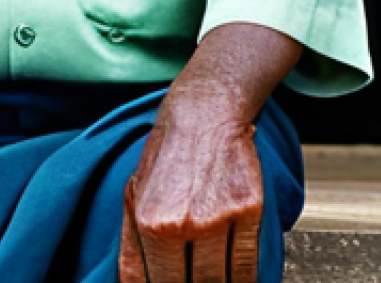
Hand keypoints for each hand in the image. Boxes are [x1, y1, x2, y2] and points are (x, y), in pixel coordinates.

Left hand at [118, 100, 262, 282]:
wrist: (203, 114)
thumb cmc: (166, 155)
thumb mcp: (134, 195)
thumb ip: (131, 246)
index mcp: (149, 222)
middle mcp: (182, 223)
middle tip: (194, 280)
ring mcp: (217, 218)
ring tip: (210, 280)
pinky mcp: (248, 211)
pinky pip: (248, 266)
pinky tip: (237, 282)